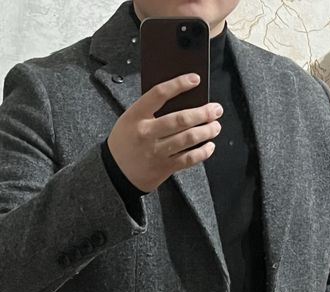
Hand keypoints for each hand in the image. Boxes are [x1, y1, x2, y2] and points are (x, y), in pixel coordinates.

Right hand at [107, 73, 222, 192]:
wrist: (114, 173)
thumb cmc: (124, 143)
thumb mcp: (129, 120)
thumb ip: (150, 110)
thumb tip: (181, 100)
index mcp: (136, 116)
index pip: (159, 94)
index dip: (179, 84)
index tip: (195, 80)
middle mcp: (147, 133)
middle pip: (180, 119)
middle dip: (203, 113)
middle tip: (215, 109)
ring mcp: (156, 151)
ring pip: (188, 139)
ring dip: (206, 131)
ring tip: (215, 126)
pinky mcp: (164, 167)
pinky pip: (188, 159)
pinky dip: (202, 152)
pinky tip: (209, 146)